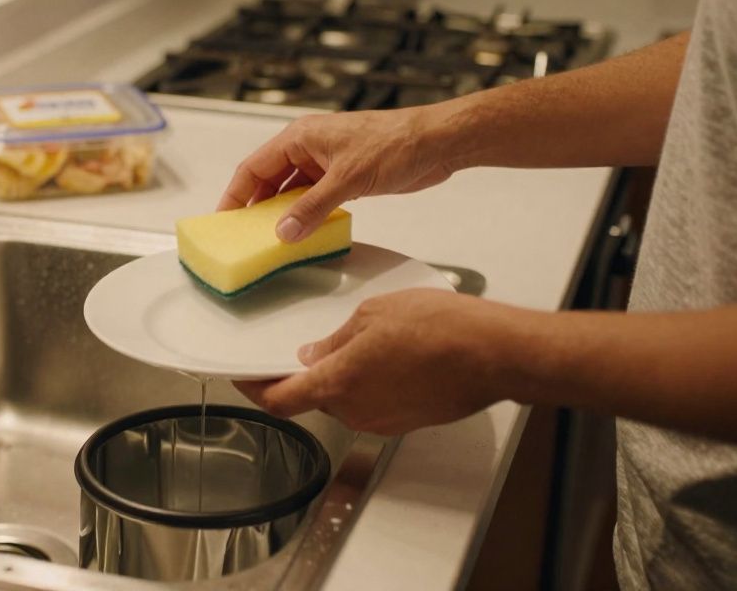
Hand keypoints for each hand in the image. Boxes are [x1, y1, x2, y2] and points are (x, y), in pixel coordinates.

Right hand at [217, 108, 459, 241]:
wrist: (436, 143)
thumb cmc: (395, 143)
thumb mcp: (348, 179)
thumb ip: (313, 208)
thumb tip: (285, 232)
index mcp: (301, 137)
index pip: (254, 167)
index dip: (235, 194)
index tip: (224, 219)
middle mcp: (309, 148)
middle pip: (270, 180)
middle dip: (256, 207)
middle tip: (243, 235)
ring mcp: (327, 163)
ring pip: (292, 192)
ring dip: (283, 214)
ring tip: (269, 240)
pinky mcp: (344, 178)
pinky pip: (315, 199)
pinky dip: (307, 216)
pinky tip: (303, 234)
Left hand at [234, 289, 532, 434]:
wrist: (494, 353)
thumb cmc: (441, 329)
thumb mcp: (373, 315)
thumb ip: (337, 340)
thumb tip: (316, 355)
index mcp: (339, 383)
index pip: (279, 400)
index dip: (253, 390)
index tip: (242, 378)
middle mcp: (356, 410)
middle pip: (311, 400)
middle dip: (302, 378)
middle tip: (299, 351)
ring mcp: (383, 420)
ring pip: (344, 402)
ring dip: (339, 378)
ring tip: (355, 344)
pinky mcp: (407, 420)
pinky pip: (373, 404)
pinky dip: (366, 384)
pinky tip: (385, 357)